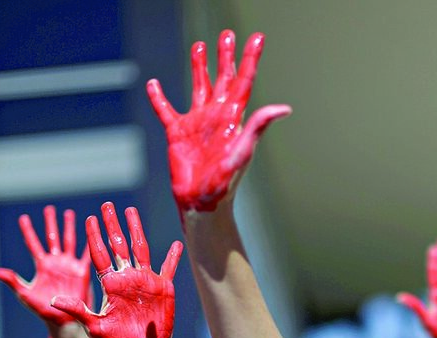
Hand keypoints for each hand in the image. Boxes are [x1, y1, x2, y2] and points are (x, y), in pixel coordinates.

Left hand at [0, 205, 91, 324]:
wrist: (65, 320)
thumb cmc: (44, 309)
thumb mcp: (25, 294)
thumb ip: (12, 280)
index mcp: (42, 266)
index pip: (33, 244)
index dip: (28, 231)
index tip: (24, 218)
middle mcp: (56, 263)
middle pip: (52, 238)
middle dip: (51, 223)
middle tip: (49, 209)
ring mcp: (70, 266)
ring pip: (70, 242)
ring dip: (70, 228)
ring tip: (71, 214)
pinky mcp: (83, 272)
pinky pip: (88, 255)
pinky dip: (91, 244)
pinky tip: (94, 232)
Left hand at [51, 202, 182, 337]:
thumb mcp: (94, 326)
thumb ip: (77, 310)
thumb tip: (53, 300)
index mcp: (110, 284)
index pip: (100, 255)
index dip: (95, 238)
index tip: (89, 220)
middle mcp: (127, 277)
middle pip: (118, 245)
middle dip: (112, 225)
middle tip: (107, 205)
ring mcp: (145, 280)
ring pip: (141, 248)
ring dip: (136, 230)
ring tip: (131, 211)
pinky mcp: (163, 287)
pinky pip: (168, 268)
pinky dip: (173, 256)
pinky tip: (177, 244)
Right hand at [146, 30, 292, 214]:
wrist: (203, 202)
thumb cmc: (226, 182)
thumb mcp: (243, 151)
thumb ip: (258, 127)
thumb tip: (283, 108)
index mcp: (233, 117)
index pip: (243, 80)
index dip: (250, 59)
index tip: (257, 37)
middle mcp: (216, 116)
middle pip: (223, 78)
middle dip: (225, 56)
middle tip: (227, 35)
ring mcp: (197, 123)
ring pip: (199, 87)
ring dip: (200, 67)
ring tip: (199, 45)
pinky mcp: (177, 133)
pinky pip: (166, 110)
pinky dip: (158, 97)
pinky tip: (153, 84)